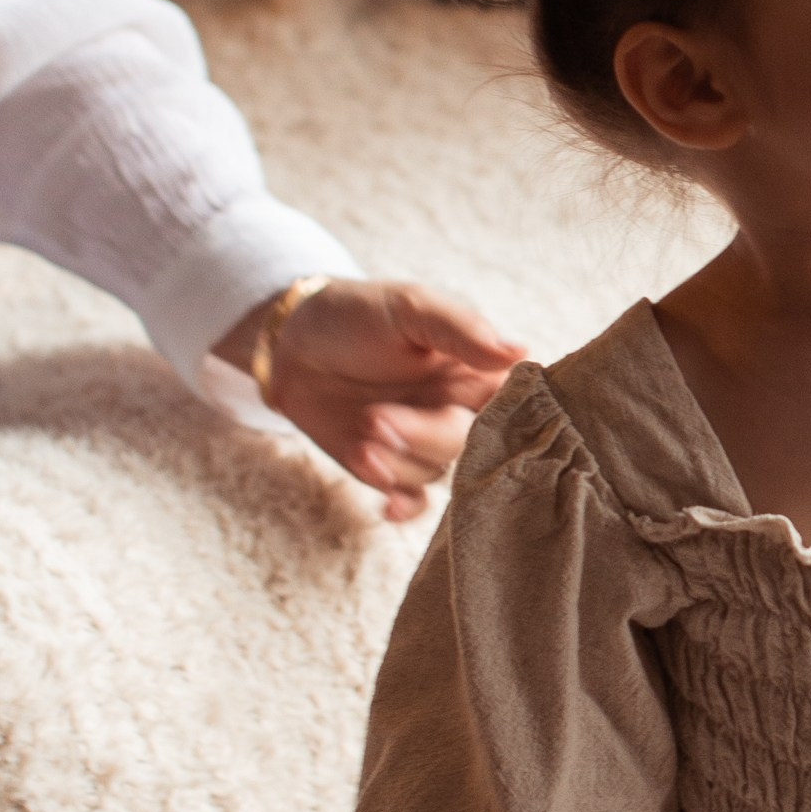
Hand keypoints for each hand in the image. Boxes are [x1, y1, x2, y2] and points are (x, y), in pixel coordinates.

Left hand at [214, 279, 524, 519]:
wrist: (290, 343)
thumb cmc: (356, 313)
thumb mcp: (410, 306)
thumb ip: (462, 329)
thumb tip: (519, 352)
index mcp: (478, 371)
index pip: (518, 404)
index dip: (508, 418)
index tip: (477, 417)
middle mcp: (459, 411)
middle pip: (473, 445)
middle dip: (424, 436)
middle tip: (376, 417)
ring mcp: (424, 443)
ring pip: (435, 473)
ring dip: (396, 461)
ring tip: (360, 431)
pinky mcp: (391, 469)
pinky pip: (414, 501)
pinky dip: (403, 505)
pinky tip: (386, 504)